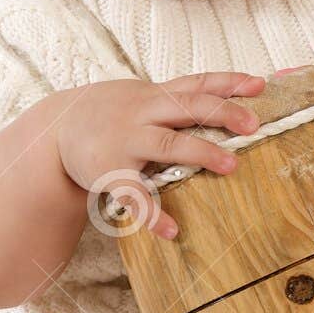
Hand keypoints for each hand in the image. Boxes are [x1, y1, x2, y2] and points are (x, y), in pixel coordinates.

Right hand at [57, 70, 266, 240]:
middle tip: (253, 125)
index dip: (228, 83)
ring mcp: (126, 142)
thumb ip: (176, 98)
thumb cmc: (109, 114)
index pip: (197, 83)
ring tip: (231, 166)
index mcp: (154, 95)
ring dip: (201, 153)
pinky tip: (171, 229)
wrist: (54, 132)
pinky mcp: (110, 172)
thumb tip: (227, 97)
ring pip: (168, 145)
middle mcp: (142, 113)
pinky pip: (134, 195)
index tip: (259, 86)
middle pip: (187, 107)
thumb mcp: (139, 97)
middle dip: (222, 113)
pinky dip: (152, 214)